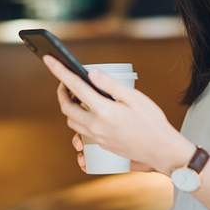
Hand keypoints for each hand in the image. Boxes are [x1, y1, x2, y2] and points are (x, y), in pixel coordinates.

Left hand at [43, 55, 184, 172]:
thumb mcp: (134, 98)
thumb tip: (91, 73)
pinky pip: (81, 133)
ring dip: (70, 107)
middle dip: (61, 92)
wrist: (161, 150)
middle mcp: (96, 126)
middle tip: (66, 81)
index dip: (59, 71)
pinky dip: (79, 121)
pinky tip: (88, 115)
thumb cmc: (151, 121)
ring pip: (71, 122)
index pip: (75, 86)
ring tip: (78, 96)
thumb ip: (110, 85)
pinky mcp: (101, 145)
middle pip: (66, 108)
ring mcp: (97, 138)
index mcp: (104, 110)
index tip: (48, 59)